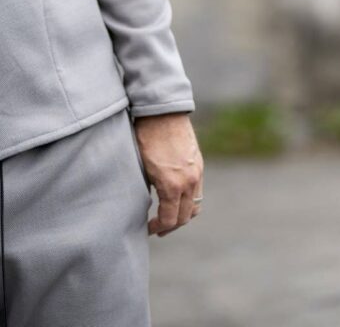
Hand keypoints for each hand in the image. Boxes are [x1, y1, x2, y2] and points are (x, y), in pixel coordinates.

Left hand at [133, 112, 203, 236]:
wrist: (162, 110)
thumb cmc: (145, 136)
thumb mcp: (140, 166)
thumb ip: (147, 189)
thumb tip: (146, 204)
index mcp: (171, 185)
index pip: (169, 219)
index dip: (158, 228)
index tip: (148, 229)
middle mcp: (189, 182)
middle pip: (185, 217)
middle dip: (171, 226)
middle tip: (159, 229)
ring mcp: (196, 172)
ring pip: (195, 205)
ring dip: (183, 215)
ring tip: (170, 217)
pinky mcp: (198, 163)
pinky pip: (198, 190)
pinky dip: (189, 199)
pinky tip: (177, 197)